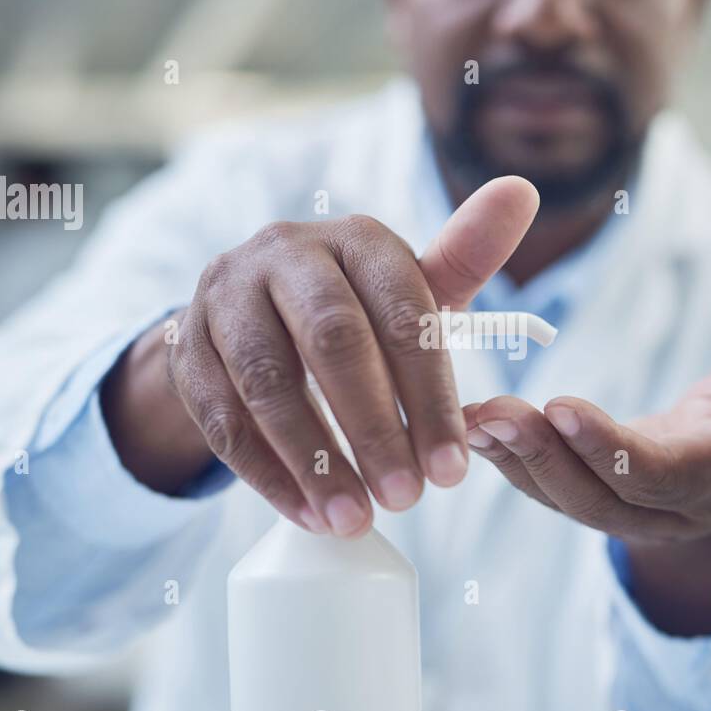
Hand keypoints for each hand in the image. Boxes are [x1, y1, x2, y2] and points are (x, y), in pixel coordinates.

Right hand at [102, 177, 539, 537]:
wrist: (251, 313)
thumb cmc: (355, 308)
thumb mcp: (409, 288)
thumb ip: (464, 259)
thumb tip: (523, 190)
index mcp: (357, 237)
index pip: (402, 312)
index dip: (430, 396)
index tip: (453, 472)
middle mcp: (286, 252)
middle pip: (332, 340)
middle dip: (373, 429)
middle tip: (406, 500)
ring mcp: (226, 294)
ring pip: (268, 382)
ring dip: (314, 459)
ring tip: (354, 520)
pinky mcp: (187, 344)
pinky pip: (221, 417)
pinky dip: (266, 473)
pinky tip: (307, 514)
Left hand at [463, 364, 710, 544]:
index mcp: (708, 486)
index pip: (652, 475)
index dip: (607, 446)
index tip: (561, 405)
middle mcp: (658, 515)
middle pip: (593, 494)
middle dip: (541, 453)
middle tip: (495, 412)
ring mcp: (619, 515)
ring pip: (559, 496)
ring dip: (512, 457)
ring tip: (474, 416)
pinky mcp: (587, 500)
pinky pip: (542, 487)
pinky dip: (505, 458)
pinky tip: (472, 426)